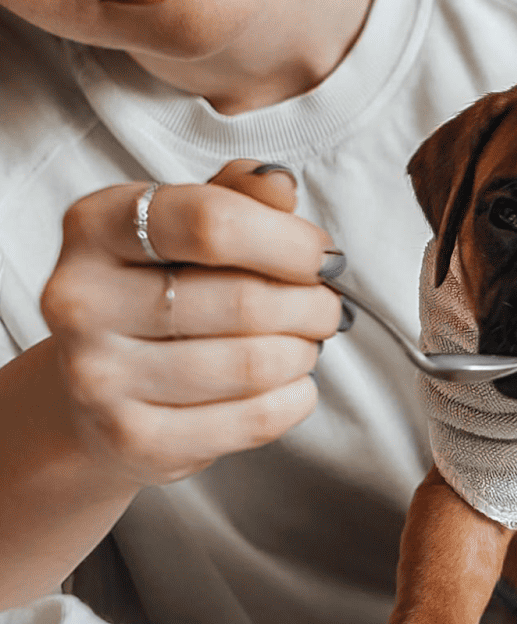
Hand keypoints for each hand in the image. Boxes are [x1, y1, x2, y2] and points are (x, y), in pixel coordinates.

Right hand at [40, 159, 341, 487]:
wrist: (98, 393)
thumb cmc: (158, 295)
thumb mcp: (186, 230)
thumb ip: (235, 198)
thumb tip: (279, 185)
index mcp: (96, 226)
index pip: (212, 223)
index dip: (290, 242)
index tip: (323, 257)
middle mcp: (82, 299)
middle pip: (245, 301)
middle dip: (311, 305)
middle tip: (327, 308)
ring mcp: (100, 375)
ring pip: (254, 364)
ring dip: (304, 353)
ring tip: (304, 345)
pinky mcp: (133, 437)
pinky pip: (253, 418)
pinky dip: (295, 399)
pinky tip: (292, 384)